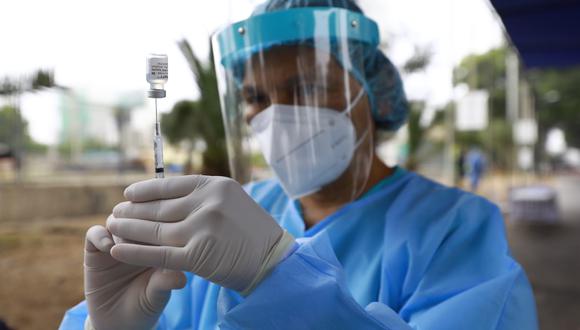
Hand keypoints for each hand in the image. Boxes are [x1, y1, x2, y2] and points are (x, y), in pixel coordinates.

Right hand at [84, 224, 185, 329]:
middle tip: (141, 226)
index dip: (163, 220)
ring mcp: (116, 241)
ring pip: (119, 219)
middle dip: (141, 217)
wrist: (118, 321)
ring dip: (122, 224)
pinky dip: (100, 235)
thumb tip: (181, 278)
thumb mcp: (158, 295)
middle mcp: (139, 237)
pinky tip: (107, 246)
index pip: (162, 221)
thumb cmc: (146, 305)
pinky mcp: (95, 249)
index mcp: (160, 242)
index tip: (165, 222)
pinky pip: (95, 233)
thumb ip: (165, 283)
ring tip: (123, 241)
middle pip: (140, 214)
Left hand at [107, 175, 294, 294]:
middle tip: (114, 212)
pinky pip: (159, 254)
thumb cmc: (252, 232)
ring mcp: (203, 229)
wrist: (273, 261)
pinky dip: (135, 252)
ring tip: (112, 227)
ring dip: (129, 229)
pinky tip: (117, 249)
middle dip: (133, 210)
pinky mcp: (198, 255)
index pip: (171, 185)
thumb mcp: (232, 201)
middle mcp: (208, 203)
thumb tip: (170, 195)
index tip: (128, 193)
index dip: (146, 190)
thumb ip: (204, 197)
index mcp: (216, 186)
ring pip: (155, 229)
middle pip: (160, 207)